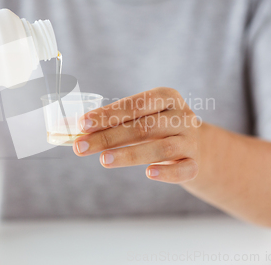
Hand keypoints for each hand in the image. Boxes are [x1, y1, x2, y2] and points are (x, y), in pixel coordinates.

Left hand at [73, 87, 202, 182]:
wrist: (197, 146)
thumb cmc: (158, 127)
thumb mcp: (141, 117)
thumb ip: (114, 121)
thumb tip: (73, 130)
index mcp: (166, 97)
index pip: (135, 104)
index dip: (108, 114)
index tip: (82, 124)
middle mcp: (182, 116)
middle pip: (144, 127)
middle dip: (109, 137)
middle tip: (80, 147)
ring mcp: (190, 140)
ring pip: (161, 148)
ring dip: (131, 155)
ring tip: (104, 160)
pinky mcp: (195, 163)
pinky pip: (183, 169)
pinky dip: (167, 172)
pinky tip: (149, 174)